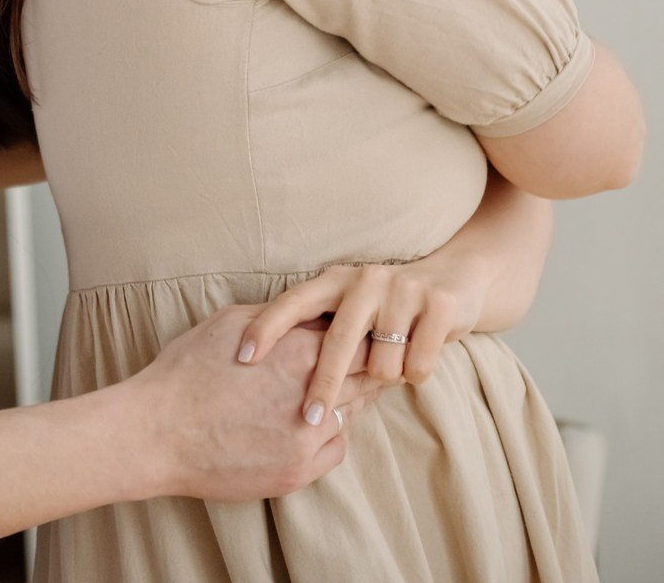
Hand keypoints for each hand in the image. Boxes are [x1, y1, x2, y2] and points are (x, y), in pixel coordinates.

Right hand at [126, 305, 379, 502]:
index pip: (359, 341)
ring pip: (352, 414)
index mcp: (299, 352)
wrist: (158, 432)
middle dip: (362, 367)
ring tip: (329, 389)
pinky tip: (311, 422)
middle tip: (358, 360)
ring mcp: (307, 440)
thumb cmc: (187, 370)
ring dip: (347, 399)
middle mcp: (312, 396)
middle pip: (364, 378)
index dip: (362, 336)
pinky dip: (330, 433)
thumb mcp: (231, 322)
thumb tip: (312, 314)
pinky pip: (335, 449)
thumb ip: (282, 318)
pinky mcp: (296, 473)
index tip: (359, 333)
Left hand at [233, 252, 489, 427]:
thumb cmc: (388, 308)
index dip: (267, 328)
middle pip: (337, 341)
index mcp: (336, 280)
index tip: (243, 357)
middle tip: (308, 420)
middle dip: (323, 384)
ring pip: (382, 363)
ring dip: (387, 376)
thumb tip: (272, 373)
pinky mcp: (438, 306)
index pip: (293, 302)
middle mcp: (365, 279)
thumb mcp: (350, 310)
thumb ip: (321, 331)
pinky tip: (421, 356)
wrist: (456, 280)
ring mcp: (403, 290)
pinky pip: (417, 365)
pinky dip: (417, 373)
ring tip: (394, 362)